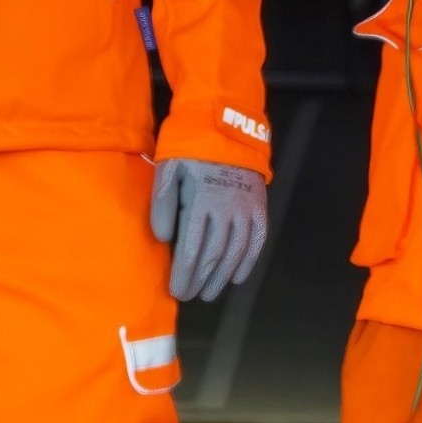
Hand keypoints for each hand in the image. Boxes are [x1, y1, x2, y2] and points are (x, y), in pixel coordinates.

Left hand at [151, 157, 270, 302]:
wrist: (227, 126)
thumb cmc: (190, 150)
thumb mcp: (168, 169)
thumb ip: (162, 203)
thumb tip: (162, 238)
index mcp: (201, 201)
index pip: (191, 248)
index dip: (184, 274)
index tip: (176, 291)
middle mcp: (227, 210)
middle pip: (213, 255)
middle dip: (199, 279)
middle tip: (189, 295)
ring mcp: (246, 210)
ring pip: (235, 253)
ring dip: (221, 277)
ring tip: (209, 293)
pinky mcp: (260, 208)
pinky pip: (256, 242)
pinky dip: (247, 262)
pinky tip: (236, 278)